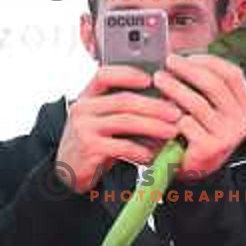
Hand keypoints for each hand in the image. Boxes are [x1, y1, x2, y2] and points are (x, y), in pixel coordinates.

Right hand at [56, 66, 180, 193]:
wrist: (68, 171)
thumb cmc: (95, 141)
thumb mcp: (102, 119)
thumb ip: (123, 108)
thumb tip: (165, 101)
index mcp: (87, 96)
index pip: (104, 75)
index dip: (129, 74)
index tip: (152, 79)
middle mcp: (82, 108)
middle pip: (124, 100)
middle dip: (155, 106)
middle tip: (177, 113)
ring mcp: (83, 128)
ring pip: (126, 121)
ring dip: (154, 126)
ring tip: (173, 132)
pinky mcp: (88, 148)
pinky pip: (122, 146)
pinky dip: (141, 150)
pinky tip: (153, 154)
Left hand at [153, 54, 245, 178]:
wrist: (196, 174)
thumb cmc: (197, 135)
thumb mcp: (208, 110)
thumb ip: (203, 87)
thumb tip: (181, 58)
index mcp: (242, 107)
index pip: (232, 74)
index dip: (210, 61)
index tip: (188, 56)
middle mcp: (239, 121)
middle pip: (215, 85)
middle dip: (189, 69)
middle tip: (169, 63)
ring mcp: (226, 136)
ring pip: (198, 103)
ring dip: (175, 87)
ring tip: (159, 80)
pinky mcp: (209, 149)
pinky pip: (187, 124)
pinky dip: (172, 116)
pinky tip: (161, 112)